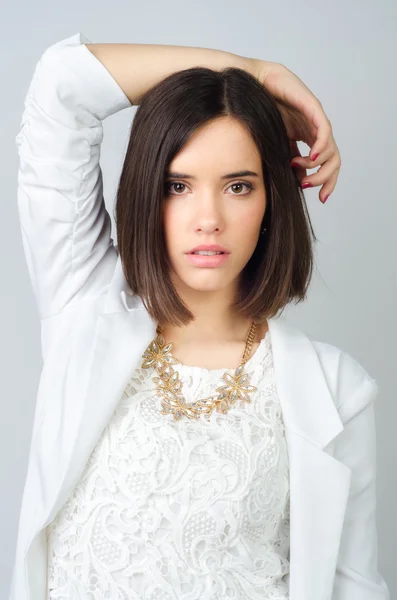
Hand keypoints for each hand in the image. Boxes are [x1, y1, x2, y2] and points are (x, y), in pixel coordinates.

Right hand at [256, 61, 340, 203]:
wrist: (255, 86)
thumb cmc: (262, 112)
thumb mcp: (278, 144)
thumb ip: (291, 161)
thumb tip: (302, 179)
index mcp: (309, 140)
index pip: (327, 165)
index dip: (328, 182)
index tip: (321, 199)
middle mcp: (316, 131)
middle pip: (334, 161)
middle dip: (325, 179)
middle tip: (306, 186)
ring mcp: (316, 120)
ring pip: (332, 149)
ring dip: (319, 166)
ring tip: (299, 168)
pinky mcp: (312, 108)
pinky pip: (324, 130)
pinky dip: (321, 146)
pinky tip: (312, 157)